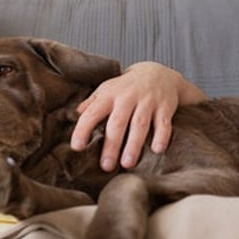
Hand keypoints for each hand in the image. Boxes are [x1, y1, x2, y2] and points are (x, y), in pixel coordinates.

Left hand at [71, 62, 206, 170]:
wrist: (156, 73)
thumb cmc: (125, 88)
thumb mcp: (105, 91)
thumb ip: (90, 104)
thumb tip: (73, 117)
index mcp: (108, 96)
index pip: (92, 113)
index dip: (83, 129)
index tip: (77, 147)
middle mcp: (127, 98)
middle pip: (117, 123)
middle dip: (111, 145)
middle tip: (106, 166)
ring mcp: (147, 102)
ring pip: (139, 124)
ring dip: (133, 145)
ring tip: (127, 164)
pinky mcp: (165, 107)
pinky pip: (164, 123)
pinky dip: (162, 136)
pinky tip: (157, 150)